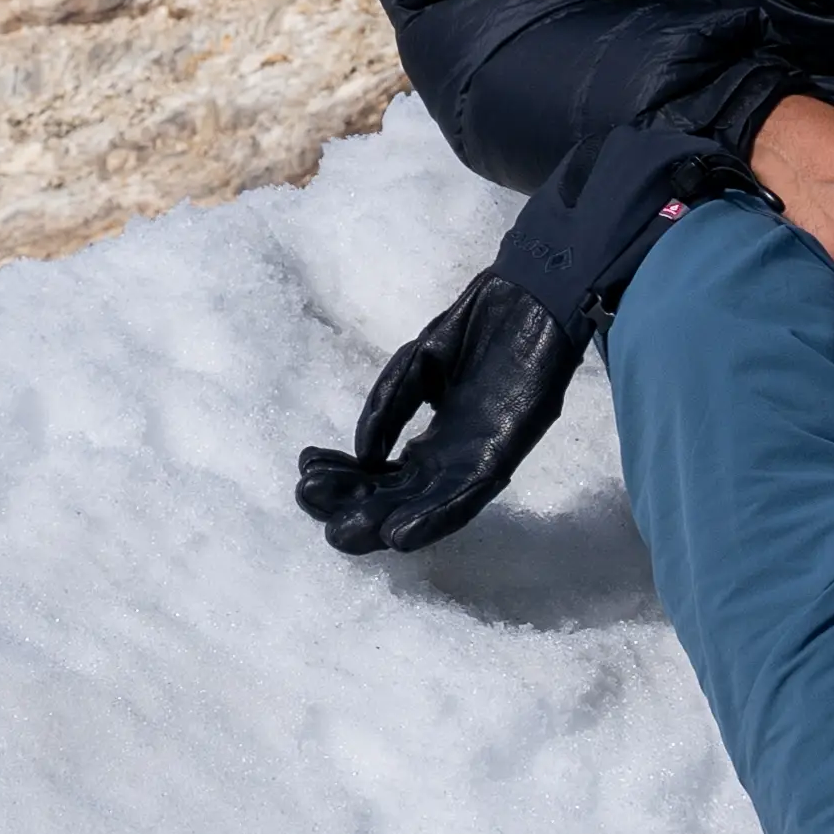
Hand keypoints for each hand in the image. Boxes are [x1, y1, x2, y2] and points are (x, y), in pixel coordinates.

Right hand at [294, 271, 577, 554]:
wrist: (529, 298)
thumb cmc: (477, 329)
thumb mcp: (416, 364)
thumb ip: (387, 407)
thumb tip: (363, 457)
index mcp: (429, 442)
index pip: (379, 475)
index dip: (341, 477)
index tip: (304, 472)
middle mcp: (449, 460)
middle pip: (396, 496)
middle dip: (353, 504)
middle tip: (310, 502)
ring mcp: (475, 459)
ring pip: (426, 505)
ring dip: (388, 522)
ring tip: (349, 534)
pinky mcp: (503, 455)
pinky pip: (467, 496)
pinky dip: (436, 517)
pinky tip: (402, 534)